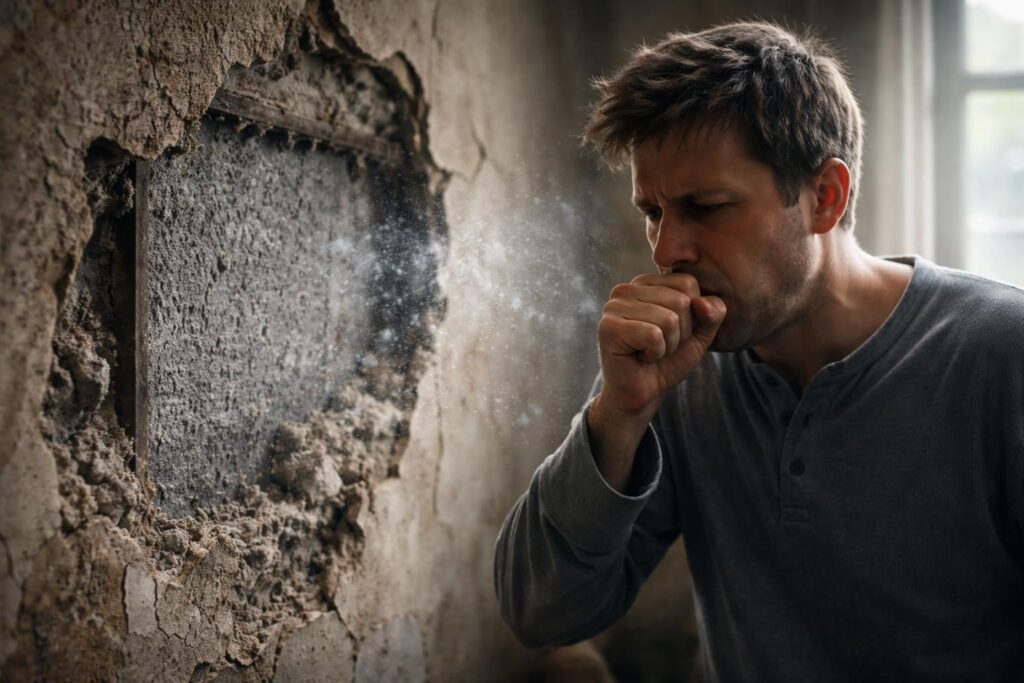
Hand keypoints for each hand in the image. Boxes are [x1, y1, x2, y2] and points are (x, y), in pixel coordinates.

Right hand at [594, 272, 725, 423]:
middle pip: (681, 301)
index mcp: (646, 282)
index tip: (672, 331)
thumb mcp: (700, 334)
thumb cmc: (668, 360)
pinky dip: (655, 353)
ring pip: (669, 319)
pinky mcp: (608, 327)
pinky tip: (641, 357)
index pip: (688, 283)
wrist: (643, 392)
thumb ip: (713, 313)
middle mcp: (626, 289)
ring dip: (668, 345)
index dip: (692, 315)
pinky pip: (653, 335)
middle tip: (660, 345)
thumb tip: (701, 303)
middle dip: (681, 333)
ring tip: (650, 351)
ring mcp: (614, 307)